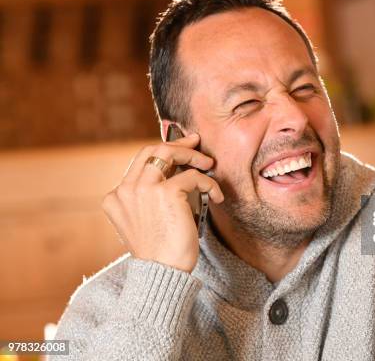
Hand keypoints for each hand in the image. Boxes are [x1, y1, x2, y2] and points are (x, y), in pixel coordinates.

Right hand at [102, 133, 223, 272]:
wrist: (162, 273)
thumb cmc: (161, 252)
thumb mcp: (147, 220)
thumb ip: (150, 197)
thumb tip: (178, 172)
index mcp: (116, 198)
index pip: (139, 163)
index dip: (163, 152)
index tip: (181, 151)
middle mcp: (125, 190)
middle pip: (150, 150)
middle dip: (176, 144)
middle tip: (196, 144)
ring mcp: (142, 189)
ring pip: (167, 152)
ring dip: (192, 155)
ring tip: (208, 163)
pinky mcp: (165, 192)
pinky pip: (193, 176)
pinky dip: (208, 183)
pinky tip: (215, 195)